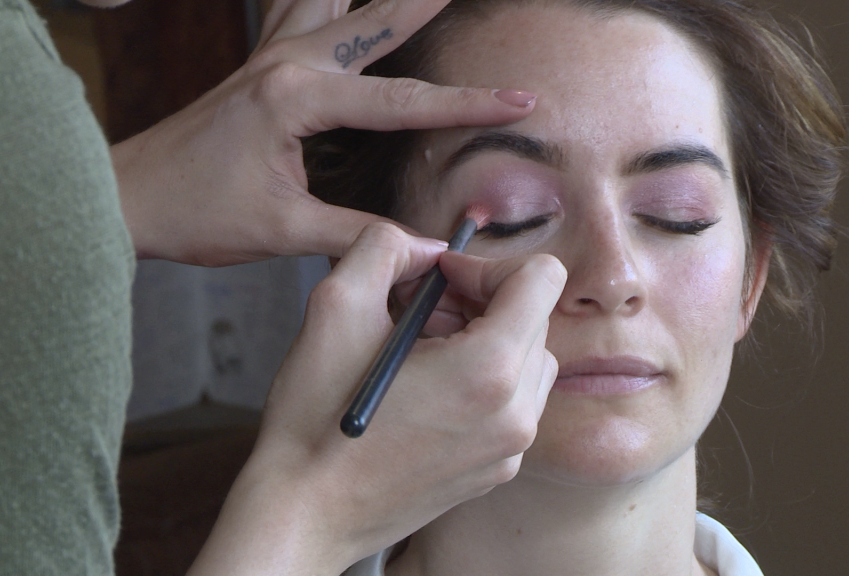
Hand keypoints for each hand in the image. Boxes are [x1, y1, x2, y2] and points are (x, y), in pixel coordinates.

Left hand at [111, 0, 535, 265]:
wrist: (128, 197)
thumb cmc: (197, 213)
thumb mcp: (285, 231)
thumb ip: (361, 234)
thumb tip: (426, 248)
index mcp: (298, 100)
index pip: (404, 102)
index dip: (469, 104)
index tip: (519, 100)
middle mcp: (287, 62)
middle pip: (376, 19)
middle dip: (428, 2)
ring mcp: (270, 54)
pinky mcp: (259, 62)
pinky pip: (294, 6)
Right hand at [186, 223, 565, 574]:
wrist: (306, 513)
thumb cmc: (316, 420)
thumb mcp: (336, 306)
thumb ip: (385, 248)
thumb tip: (425, 247)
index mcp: (488, 368)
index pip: (542, 278)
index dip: (487, 263)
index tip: (442, 280)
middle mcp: (515, 411)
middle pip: (534, 317)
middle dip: (480, 301)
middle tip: (419, 312)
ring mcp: (512, 446)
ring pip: (529, 358)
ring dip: (485, 340)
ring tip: (422, 351)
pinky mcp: (498, 468)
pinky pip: (514, 401)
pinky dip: (483, 380)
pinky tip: (426, 388)